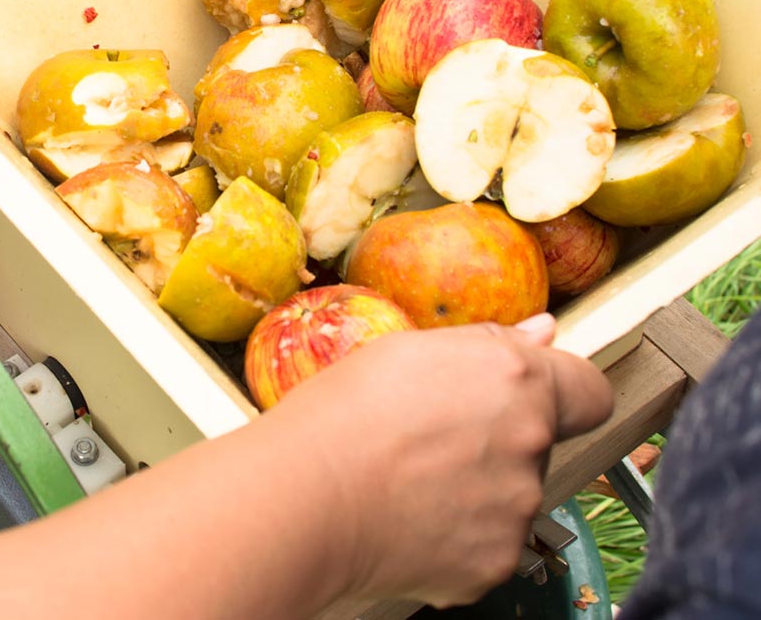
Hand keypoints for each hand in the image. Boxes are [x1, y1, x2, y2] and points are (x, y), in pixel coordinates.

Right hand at [266, 314, 611, 608]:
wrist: (306, 498)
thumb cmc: (341, 416)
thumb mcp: (406, 351)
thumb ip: (489, 344)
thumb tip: (541, 333)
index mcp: (516, 381)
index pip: (589, 391)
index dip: (563, 393)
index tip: (529, 397)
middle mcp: (530, 444)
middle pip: (537, 445)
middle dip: (496, 442)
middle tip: (428, 440)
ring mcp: (516, 510)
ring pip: (509, 497)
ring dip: (474, 490)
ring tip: (405, 481)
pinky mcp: (494, 563)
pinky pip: (485, 545)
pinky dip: (454, 537)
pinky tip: (405, 518)